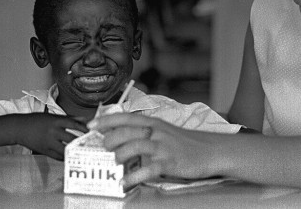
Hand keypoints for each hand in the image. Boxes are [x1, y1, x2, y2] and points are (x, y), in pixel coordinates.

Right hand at [16, 113, 87, 159]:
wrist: (19, 128)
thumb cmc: (37, 120)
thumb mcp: (52, 116)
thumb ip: (69, 118)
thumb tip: (84, 119)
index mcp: (55, 121)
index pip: (73, 124)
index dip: (84, 128)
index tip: (92, 131)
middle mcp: (52, 131)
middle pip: (70, 138)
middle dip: (81, 142)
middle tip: (91, 144)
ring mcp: (48, 142)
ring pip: (64, 149)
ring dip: (74, 151)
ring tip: (83, 152)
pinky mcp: (44, 150)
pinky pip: (57, 156)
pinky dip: (65, 157)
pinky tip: (72, 156)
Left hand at [88, 113, 218, 187]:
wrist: (210, 150)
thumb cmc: (185, 142)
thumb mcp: (163, 131)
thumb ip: (144, 132)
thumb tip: (120, 137)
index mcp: (153, 123)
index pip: (125, 117)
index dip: (106, 120)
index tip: (90, 125)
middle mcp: (156, 132)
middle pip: (126, 131)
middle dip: (109, 140)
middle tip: (104, 148)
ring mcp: (163, 147)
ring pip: (134, 147)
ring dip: (120, 155)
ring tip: (115, 163)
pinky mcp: (169, 163)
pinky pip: (148, 169)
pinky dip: (133, 177)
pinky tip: (125, 182)